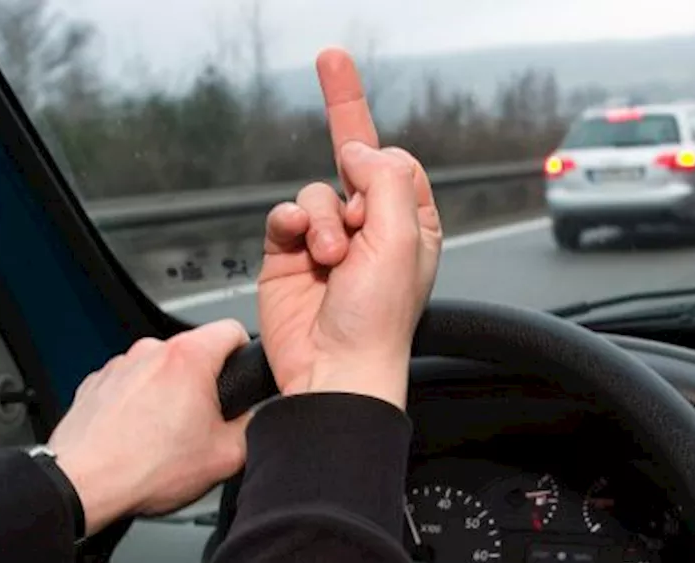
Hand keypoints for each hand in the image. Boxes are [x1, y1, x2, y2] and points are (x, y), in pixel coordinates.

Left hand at [47, 320, 249, 535]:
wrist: (83, 485)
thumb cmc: (143, 469)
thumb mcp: (227, 456)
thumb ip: (253, 427)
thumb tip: (257, 419)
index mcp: (187, 358)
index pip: (232, 329)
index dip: (244, 352)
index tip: (240, 373)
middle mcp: (150, 352)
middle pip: (194, 353)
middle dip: (203, 383)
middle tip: (202, 425)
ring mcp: (120, 365)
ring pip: (160, 370)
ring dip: (168, 394)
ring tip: (164, 436)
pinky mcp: (97, 383)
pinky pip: (130, 385)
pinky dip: (137, 404)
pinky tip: (137, 436)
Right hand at [257, 48, 442, 409]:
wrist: (332, 371)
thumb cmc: (378, 321)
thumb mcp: (402, 238)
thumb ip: (386, 179)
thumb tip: (360, 149)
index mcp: (410, 224)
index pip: (396, 162)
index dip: (379, 145)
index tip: (349, 99)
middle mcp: (370, 228)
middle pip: (352, 159)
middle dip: (344, 117)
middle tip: (331, 60)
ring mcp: (328, 241)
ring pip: (315, 190)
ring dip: (322, 217)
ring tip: (330, 256)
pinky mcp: (289, 255)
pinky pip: (284, 214)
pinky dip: (290, 223)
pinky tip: (300, 245)